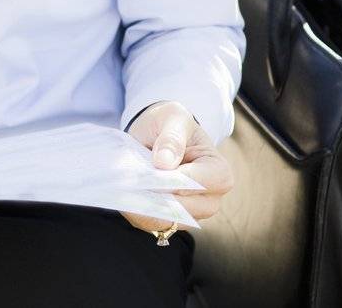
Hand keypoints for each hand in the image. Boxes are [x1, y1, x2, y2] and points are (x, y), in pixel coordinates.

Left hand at [118, 100, 234, 236]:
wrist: (159, 134)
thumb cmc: (171, 124)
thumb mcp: (173, 118)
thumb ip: (171, 138)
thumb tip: (164, 162)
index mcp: (218, 172)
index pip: (201, 183)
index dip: (177, 180)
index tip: (154, 172)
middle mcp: (210, 198)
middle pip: (185, 208)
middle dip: (156, 197)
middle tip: (130, 183)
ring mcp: (190, 212)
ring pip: (167, 220)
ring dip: (143, 207)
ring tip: (124, 190)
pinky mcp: (170, 218)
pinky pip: (152, 223)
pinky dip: (136, 213)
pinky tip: (123, 197)